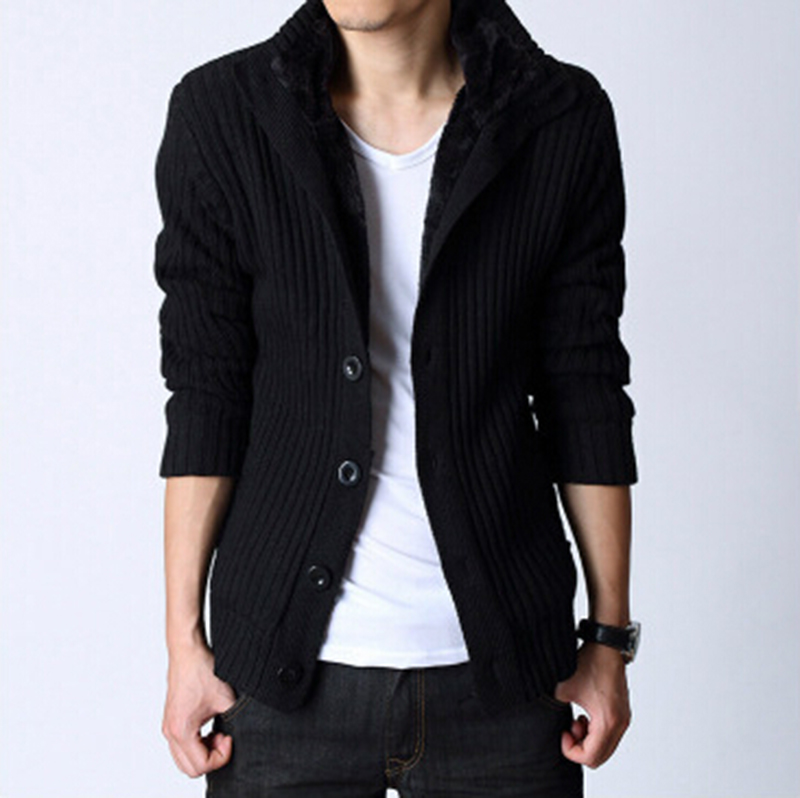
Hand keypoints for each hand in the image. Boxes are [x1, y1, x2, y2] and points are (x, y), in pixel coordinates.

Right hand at [161, 641, 237, 776]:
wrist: (188, 651)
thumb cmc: (202, 670)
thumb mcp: (226, 698)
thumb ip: (235, 720)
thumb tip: (244, 733)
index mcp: (181, 731)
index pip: (200, 766)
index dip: (221, 757)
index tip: (229, 738)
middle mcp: (170, 733)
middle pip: (190, 769)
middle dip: (212, 758)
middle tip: (225, 738)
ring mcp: (169, 728)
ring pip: (185, 759)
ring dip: (204, 752)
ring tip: (219, 732)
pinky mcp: (172, 721)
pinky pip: (183, 746)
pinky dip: (198, 744)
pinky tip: (211, 727)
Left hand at [554, 642, 630, 767]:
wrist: (606, 645)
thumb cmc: (589, 663)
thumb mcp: (563, 688)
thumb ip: (554, 708)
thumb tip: (543, 720)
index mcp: (607, 722)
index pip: (591, 758)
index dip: (571, 751)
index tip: (563, 733)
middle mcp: (620, 724)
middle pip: (599, 757)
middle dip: (580, 747)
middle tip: (568, 728)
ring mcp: (623, 719)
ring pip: (605, 747)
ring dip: (588, 740)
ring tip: (575, 719)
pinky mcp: (623, 713)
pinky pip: (610, 735)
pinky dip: (595, 732)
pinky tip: (584, 716)